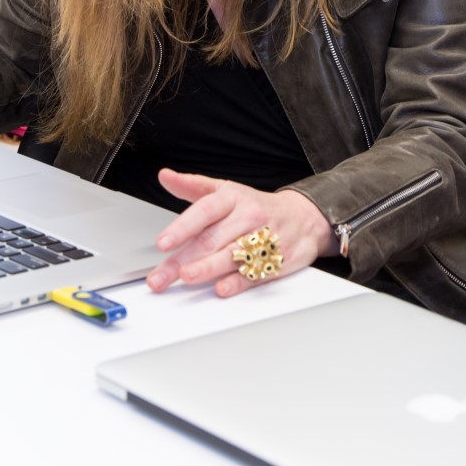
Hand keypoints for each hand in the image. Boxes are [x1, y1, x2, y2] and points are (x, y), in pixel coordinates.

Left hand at [145, 170, 333, 297]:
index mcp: (233, 197)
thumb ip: (193, 186)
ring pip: (233, 256)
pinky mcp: (278, 260)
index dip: (182, 227)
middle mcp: (249, 216)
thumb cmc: (257, 206)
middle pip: (212, 239)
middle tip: (161, 275)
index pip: (205, 210)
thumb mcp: (226, 190)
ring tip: (186, 277)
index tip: (163, 242)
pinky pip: (256, 272)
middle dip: (183, 259)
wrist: (304, 217)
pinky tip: (221, 289)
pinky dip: (238, 282)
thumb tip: (165, 176)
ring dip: (207, 269)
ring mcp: (266, 239)